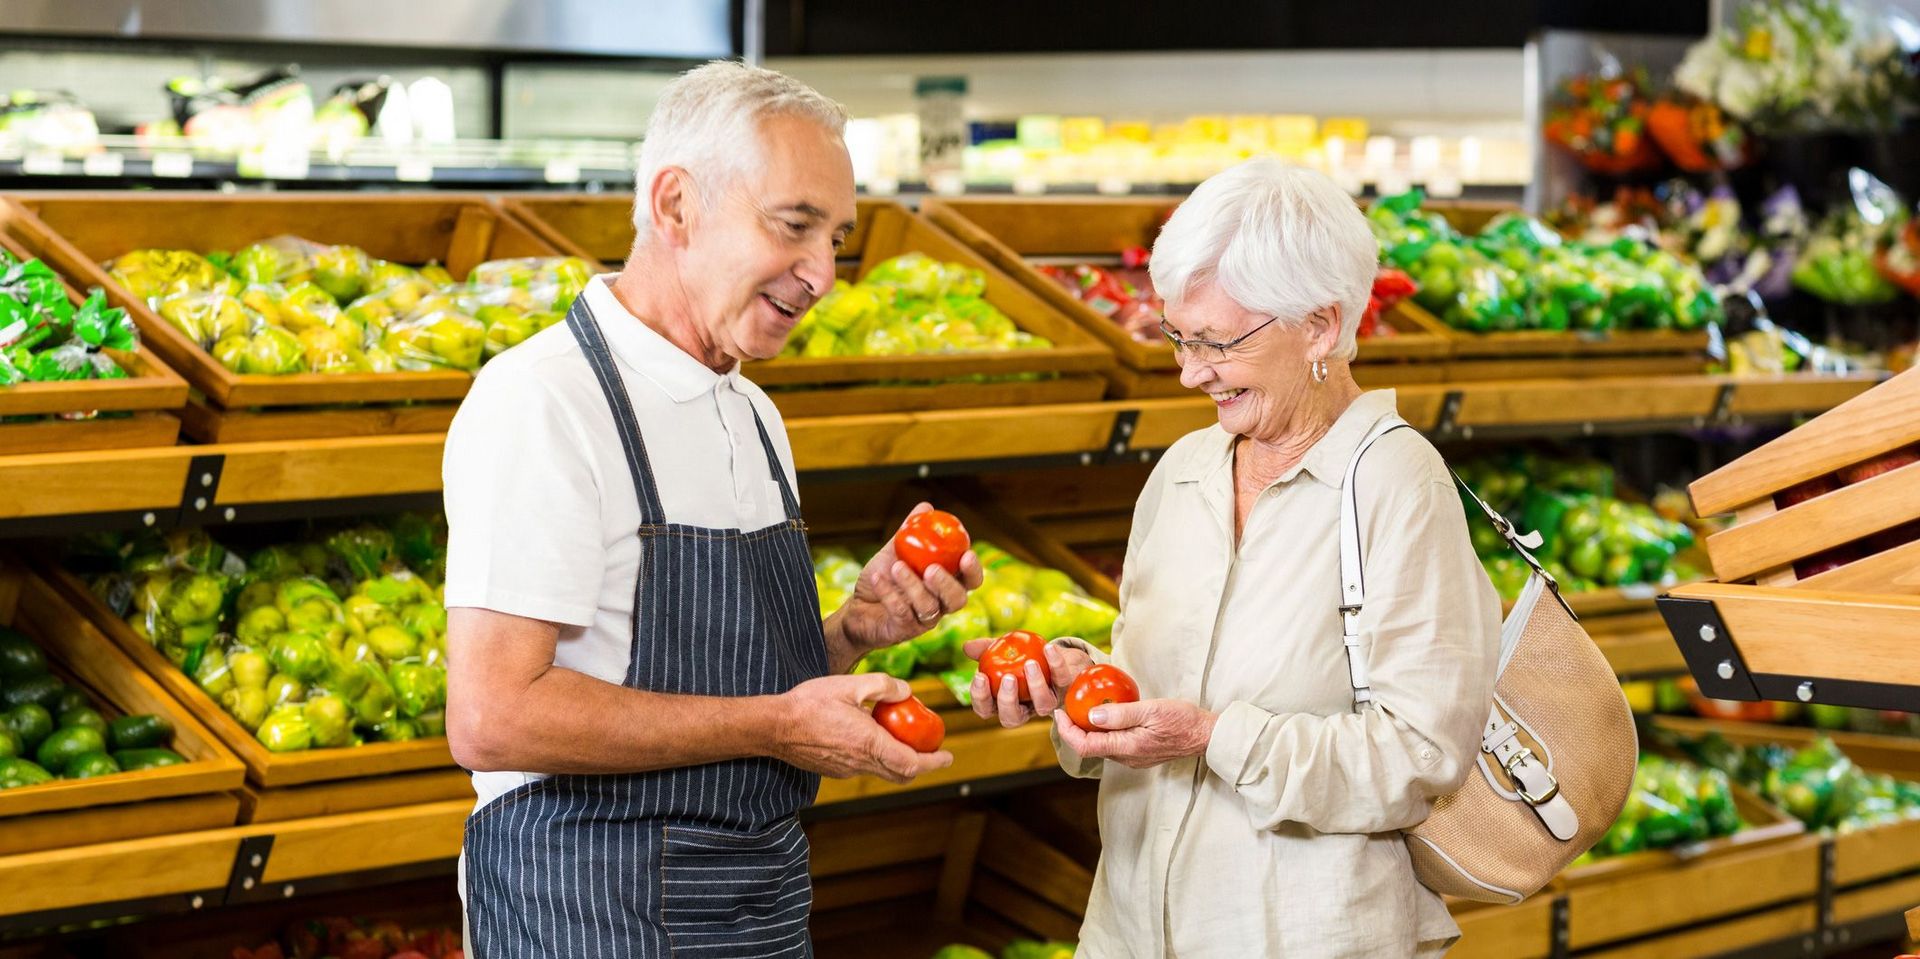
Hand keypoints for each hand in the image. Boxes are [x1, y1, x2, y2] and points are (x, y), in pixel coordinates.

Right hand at [772, 674, 952, 782]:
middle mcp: (861, 763)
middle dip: (921, 764)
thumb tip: (906, 691)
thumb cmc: (810, 704)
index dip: (934, 762)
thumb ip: (883, 686)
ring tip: (901, 737)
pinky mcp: (834, 769)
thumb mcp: (850, 685)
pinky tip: (870, 736)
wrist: (774, 726)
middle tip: (930, 749)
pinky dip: (877, 757)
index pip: (912, 763)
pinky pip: (864, 767)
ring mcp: (846, 770)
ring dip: (898, 759)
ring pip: (882, 771)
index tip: (948, 756)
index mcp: (870, 744)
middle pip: (901, 774)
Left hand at [835, 502, 984, 652]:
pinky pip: (901, 613)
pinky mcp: (902, 631)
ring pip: (929, 607)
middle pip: (958, 600)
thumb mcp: (896, 552)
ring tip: (896, 567)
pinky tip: (878, 577)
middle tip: (932, 569)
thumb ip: (912, 532)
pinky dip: (890, 593)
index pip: (971, 581)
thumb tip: (926, 507)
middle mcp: (940, 605)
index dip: (973, 570)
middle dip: (947, 584)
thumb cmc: (884, 578)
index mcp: (946, 584)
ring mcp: (923, 621)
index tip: (966, 554)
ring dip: (912, 586)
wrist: (857, 606)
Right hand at [963, 639, 1093, 728]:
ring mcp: (1047, 703)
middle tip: (1008, 678)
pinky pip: (1062, 679)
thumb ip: (985, 649)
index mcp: (1003, 702)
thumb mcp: (1001, 651)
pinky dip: (1056, 663)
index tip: (979, 676)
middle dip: (1007, 700)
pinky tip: (1049, 648)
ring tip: (1030, 664)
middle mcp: (1025, 709)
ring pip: (1042, 707)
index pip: (986, 709)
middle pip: (1012, 718)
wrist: (1052, 653)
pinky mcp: (1066, 690)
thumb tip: (966, 647)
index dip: (980, 698)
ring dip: (1036, 686)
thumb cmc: (1020, 656)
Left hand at [1051, 698, 1216, 768]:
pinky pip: (1113, 744)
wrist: (1205, 736)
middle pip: (1089, 747)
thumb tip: (1092, 715)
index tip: (1059, 712)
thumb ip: (1121, 714)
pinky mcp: (1139, 754)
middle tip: (1066, 707)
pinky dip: (1103, 731)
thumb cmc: (1182, 720)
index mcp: (1127, 747)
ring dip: (1088, 730)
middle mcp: (1126, 758)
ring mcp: (1132, 758)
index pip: (1084, 745)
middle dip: (1073, 729)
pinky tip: (1105, 715)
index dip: (1067, 731)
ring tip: (1082, 708)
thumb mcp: (1151, 710)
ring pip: (1101, 746)